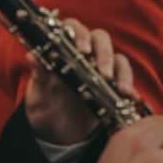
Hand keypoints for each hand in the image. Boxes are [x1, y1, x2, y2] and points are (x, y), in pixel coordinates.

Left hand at [25, 18, 134, 143]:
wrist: (57, 134)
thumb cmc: (44, 108)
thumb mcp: (38, 95)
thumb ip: (39, 76)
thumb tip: (31, 56)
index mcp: (63, 49)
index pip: (73, 28)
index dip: (79, 34)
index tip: (82, 50)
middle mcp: (84, 53)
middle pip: (100, 38)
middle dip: (104, 53)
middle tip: (103, 73)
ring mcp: (100, 67)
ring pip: (116, 56)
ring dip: (120, 71)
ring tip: (120, 89)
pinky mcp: (112, 83)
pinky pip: (125, 77)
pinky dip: (129, 85)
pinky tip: (131, 96)